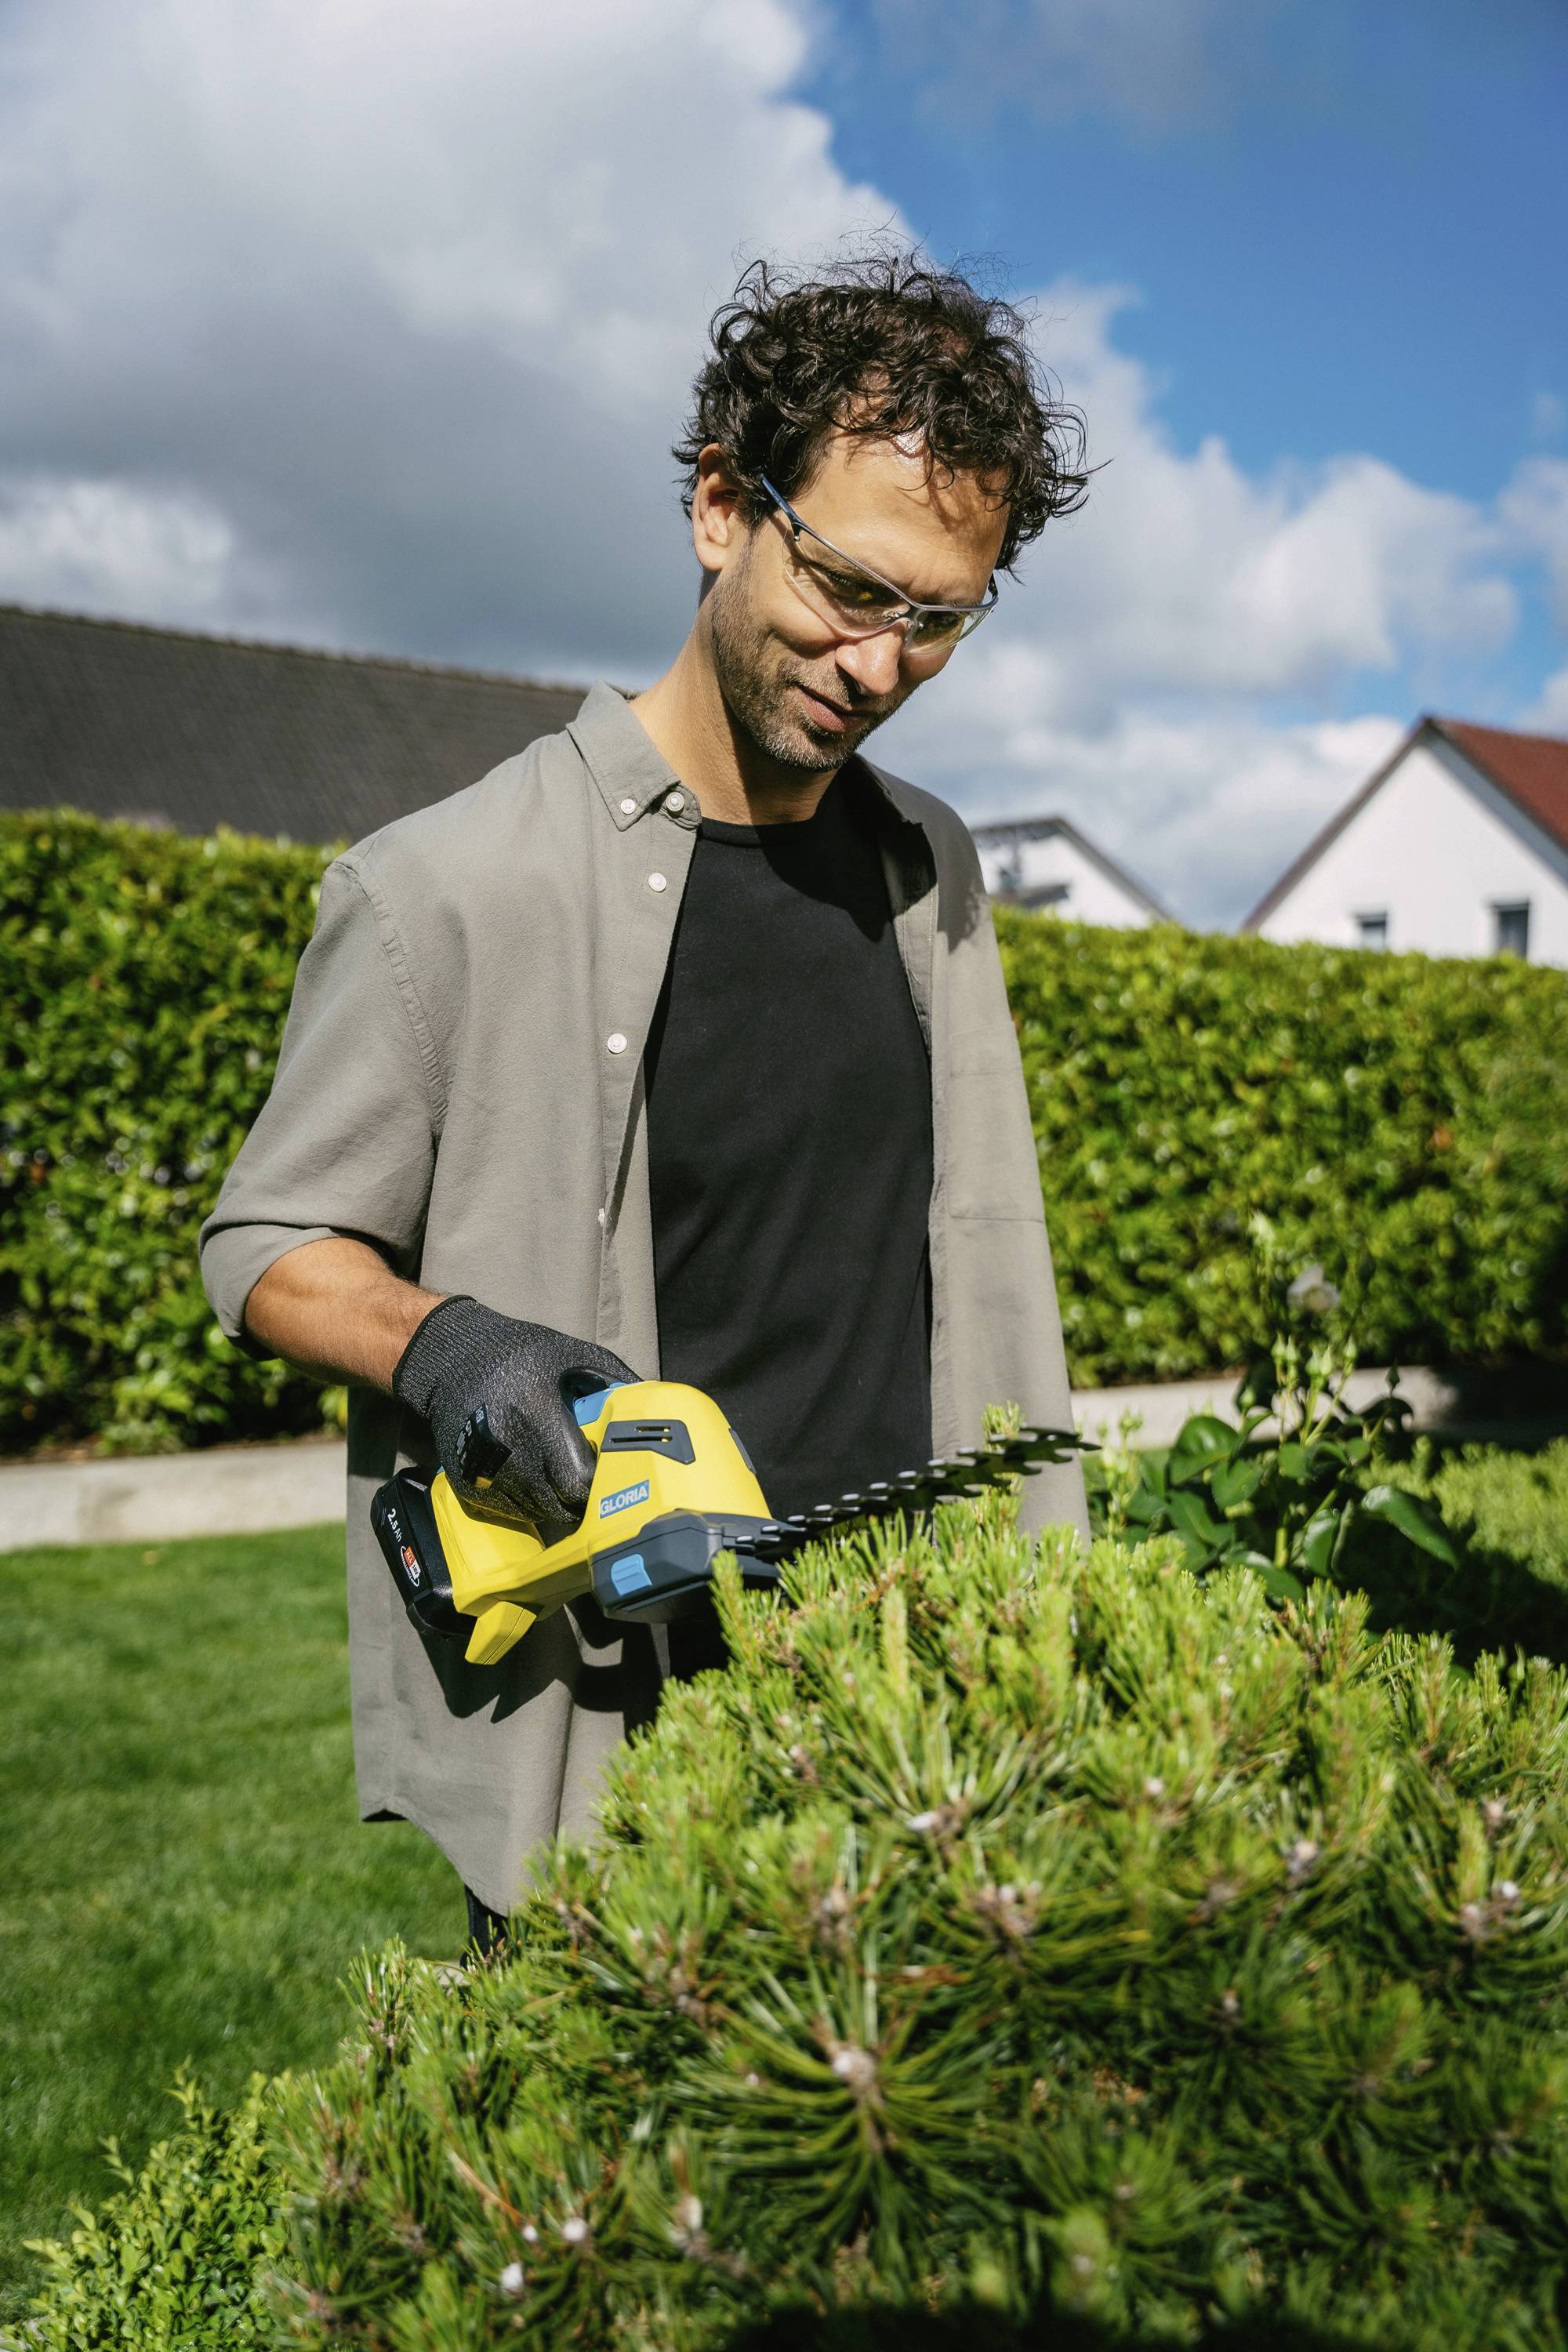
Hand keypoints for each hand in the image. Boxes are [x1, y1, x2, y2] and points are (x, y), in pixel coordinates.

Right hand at [393, 1298, 633, 1539]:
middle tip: (593, 1481)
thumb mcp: (570, 1353)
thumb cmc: (520, 1352)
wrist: (451, 1359)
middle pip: (560, 1503)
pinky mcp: (467, 1484)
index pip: (577, 1476)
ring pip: (538, 1512)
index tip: (611, 1472)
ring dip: (557, 1502)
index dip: (599, 1482)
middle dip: (582, 1498)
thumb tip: (651, 1408)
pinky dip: (530, 1502)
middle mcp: (506, 1445)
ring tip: (562, 1473)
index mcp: (535, 1409)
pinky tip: (534, 1475)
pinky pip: (512, 1512)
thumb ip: (613, 1381)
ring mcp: (482, 1470)